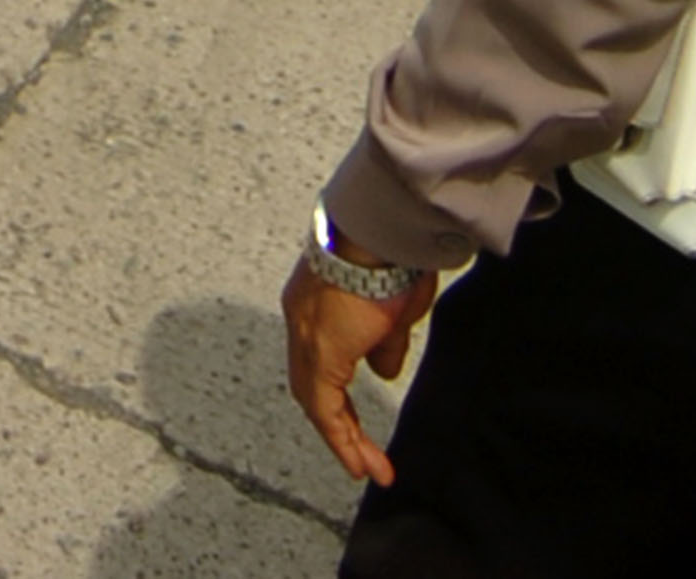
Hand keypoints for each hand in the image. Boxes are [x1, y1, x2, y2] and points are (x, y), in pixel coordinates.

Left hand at [282, 252, 436, 486]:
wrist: (380, 229)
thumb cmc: (392, 254)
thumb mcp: (393, 307)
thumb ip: (384, 342)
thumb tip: (382, 370)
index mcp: (316, 303)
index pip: (319, 359)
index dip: (336, 391)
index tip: (353, 418)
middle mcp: (301, 319)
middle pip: (310, 385)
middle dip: (337, 422)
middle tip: (360, 454)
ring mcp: (306, 335)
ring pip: (314, 399)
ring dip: (342, 436)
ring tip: (366, 466)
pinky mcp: (319, 351)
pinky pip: (323, 407)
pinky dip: (340, 437)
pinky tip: (359, 460)